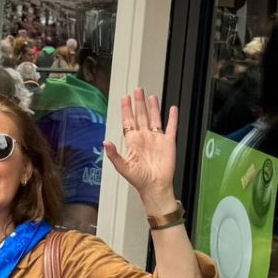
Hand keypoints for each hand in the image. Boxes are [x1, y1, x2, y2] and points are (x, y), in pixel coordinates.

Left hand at [103, 88, 180, 209]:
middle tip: (137, 90)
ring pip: (154, 118)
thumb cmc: (139, 179)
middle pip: (141, 116)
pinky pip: (171, 127)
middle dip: (138, 103)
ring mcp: (156, 139)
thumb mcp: (123, 167)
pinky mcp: (168, 143)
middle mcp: (144, 138)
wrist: (155, 187)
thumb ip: (114, 154)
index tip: (124, 98)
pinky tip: (172, 109)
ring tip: (150, 96)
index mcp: (133, 142)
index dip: (126, 109)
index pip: (128, 121)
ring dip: (153, 107)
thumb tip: (105, 142)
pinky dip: (172, 118)